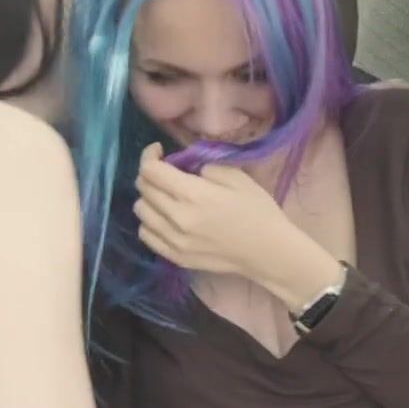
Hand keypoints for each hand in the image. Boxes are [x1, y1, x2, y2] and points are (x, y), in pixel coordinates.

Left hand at [132, 143, 342, 309]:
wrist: (268, 252)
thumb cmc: (257, 211)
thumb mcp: (237, 177)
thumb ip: (205, 166)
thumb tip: (183, 165)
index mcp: (193, 194)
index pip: (151, 171)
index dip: (150, 155)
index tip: (159, 150)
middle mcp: (177, 218)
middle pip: (143, 189)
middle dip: (150, 174)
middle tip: (166, 171)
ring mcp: (173, 241)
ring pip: (140, 211)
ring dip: (149, 197)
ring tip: (166, 195)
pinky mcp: (175, 257)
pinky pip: (146, 235)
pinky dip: (150, 221)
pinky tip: (165, 217)